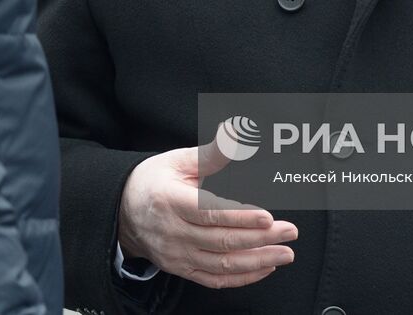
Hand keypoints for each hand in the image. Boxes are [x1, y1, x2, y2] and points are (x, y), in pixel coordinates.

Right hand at [118, 139, 297, 289]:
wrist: (122, 212)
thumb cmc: (153, 181)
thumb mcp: (177, 160)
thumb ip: (210, 153)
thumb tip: (236, 133)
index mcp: (170, 201)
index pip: (210, 213)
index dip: (240, 216)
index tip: (268, 217)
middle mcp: (173, 232)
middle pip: (222, 240)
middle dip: (260, 238)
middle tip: (290, 232)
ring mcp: (176, 255)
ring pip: (221, 264)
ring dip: (257, 261)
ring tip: (285, 253)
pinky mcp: (181, 269)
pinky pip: (214, 279)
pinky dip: (241, 277)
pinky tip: (264, 267)